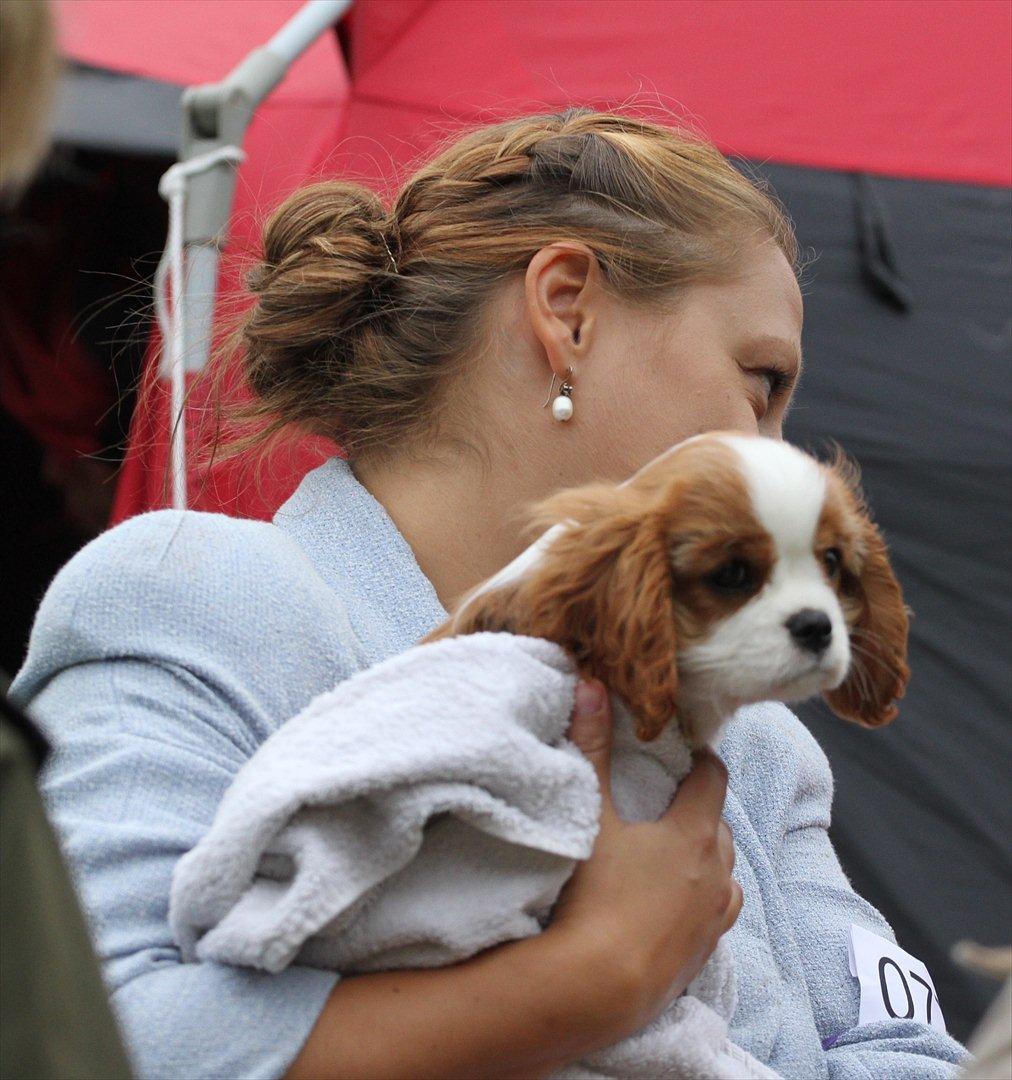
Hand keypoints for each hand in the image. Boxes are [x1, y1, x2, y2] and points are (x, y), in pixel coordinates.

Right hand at [547, 678, 741, 1042]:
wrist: (597, 985)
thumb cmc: (595, 893)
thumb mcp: (591, 813)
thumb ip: (592, 746)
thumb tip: (592, 684)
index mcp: (695, 833)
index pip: (714, 779)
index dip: (699, 760)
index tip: (681, 752)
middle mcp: (717, 874)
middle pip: (719, 825)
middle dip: (697, 808)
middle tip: (664, 802)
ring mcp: (714, 918)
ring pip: (724, 872)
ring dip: (705, 857)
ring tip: (670, 853)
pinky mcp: (703, 955)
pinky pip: (716, 914)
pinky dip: (702, 899)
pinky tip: (674, 904)